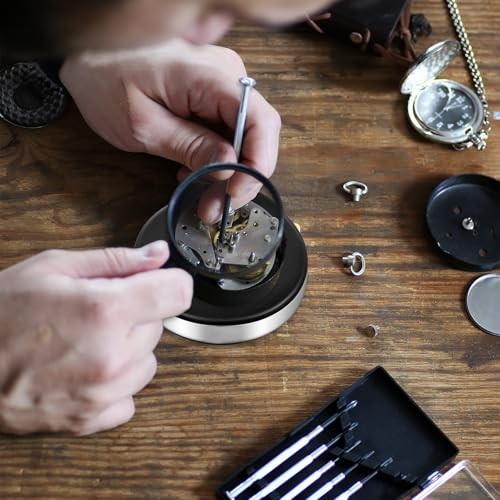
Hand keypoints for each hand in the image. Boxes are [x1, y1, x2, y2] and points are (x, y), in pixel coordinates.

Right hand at [0, 241, 192, 434]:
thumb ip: (117, 260)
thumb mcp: (55, 267)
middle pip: (160, 326)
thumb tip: (159, 255)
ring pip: (148, 362)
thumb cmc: (0, 312)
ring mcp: (102, 393)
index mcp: (105, 310)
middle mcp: (111, 356)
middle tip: (98, 311)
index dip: (170, 283)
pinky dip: (115, 384)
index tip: (159, 283)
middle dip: (137, 314)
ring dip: (128, 350)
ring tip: (88, 341)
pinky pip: (129, 398)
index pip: (177, 293)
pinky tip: (85, 370)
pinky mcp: (90, 420)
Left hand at [60, 40, 281, 221]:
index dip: (257, 163)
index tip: (235, 193)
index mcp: (211, 76)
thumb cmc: (105, 79)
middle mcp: (225, 75)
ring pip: (243, 138)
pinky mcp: (210, 95)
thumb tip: (228, 169)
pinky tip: (195, 174)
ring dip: (229, 174)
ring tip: (206, 200)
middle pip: (256, 134)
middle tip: (217, 208)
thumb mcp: (145, 125)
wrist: (87, 56)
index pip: (260, 121)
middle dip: (242, 177)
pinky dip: (217, 159)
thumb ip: (191, 146)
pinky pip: (226, 132)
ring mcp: (219, 84)